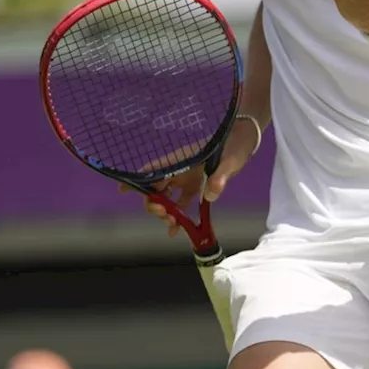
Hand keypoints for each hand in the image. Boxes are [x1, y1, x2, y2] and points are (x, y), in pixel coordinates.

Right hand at [119, 116, 260, 237]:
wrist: (246, 138)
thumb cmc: (235, 144)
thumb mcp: (230, 161)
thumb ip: (220, 177)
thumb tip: (210, 195)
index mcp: (182, 160)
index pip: (153, 170)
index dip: (136, 180)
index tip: (122, 190)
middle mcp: (180, 169)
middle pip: (156, 188)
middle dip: (154, 204)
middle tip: (165, 216)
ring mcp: (187, 177)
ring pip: (167, 197)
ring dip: (166, 212)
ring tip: (173, 226)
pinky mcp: (198, 184)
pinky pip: (182, 202)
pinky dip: (179, 215)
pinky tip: (179, 230)